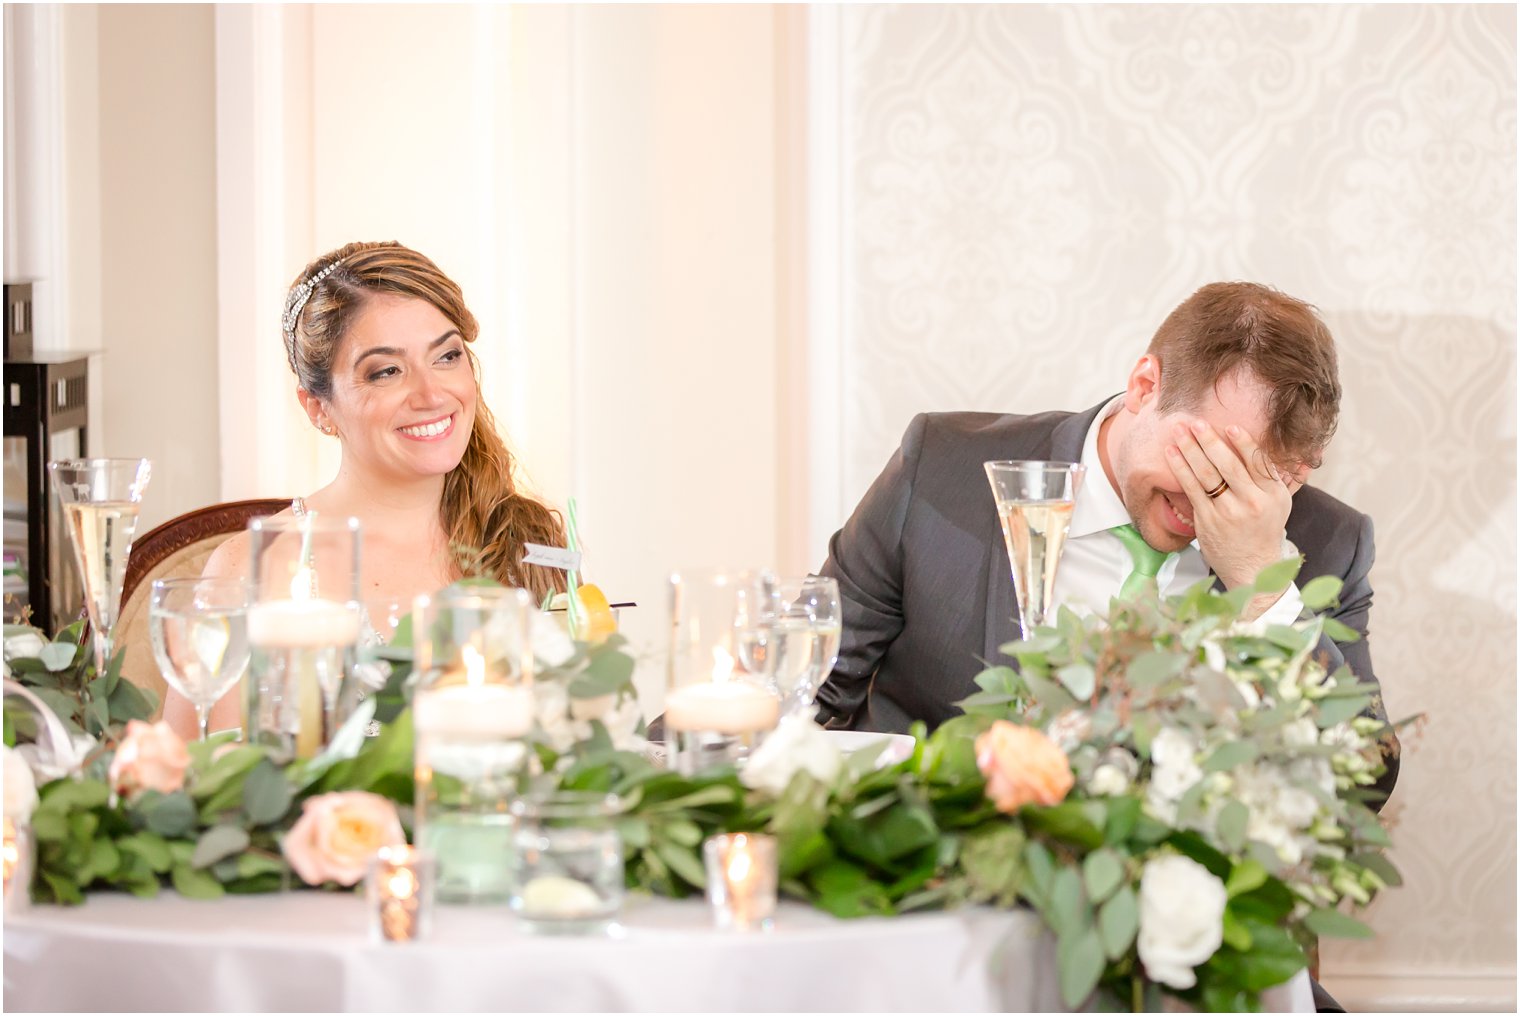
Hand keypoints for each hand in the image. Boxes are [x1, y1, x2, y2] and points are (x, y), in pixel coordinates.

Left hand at [1165, 420, 1296, 603]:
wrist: (1252, 567)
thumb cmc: (1263, 529)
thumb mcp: (1281, 503)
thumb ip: (1282, 477)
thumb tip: (1300, 453)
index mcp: (1273, 494)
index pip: (1258, 462)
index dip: (1244, 443)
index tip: (1229, 426)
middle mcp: (1252, 502)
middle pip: (1229, 465)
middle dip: (1210, 441)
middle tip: (1196, 422)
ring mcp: (1228, 512)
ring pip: (1207, 474)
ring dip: (1191, 450)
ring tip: (1179, 431)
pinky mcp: (1208, 520)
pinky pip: (1191, 489)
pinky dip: (1180, 468)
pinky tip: (1171, 453)